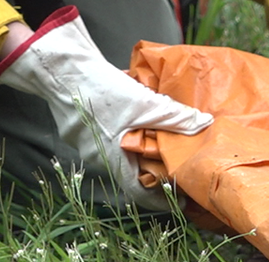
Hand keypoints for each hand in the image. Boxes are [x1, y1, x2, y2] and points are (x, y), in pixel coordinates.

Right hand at [0, 7, 212, 210]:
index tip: (181, 197)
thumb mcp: (146, 103)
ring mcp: (86, 145)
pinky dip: (123, 134)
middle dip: (154, 170)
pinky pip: (106, 139)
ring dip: (138, 149)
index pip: (139, 193)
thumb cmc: (103, 91)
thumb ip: (175, 116)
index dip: (161, 199)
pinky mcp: (79, 130)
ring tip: (159, 138)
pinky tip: (135, 119)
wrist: (63, 70)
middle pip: (131, 172)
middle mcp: (98, 158)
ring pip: (118, 154)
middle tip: (176, 162)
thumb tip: (204, 124)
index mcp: (113, 159)